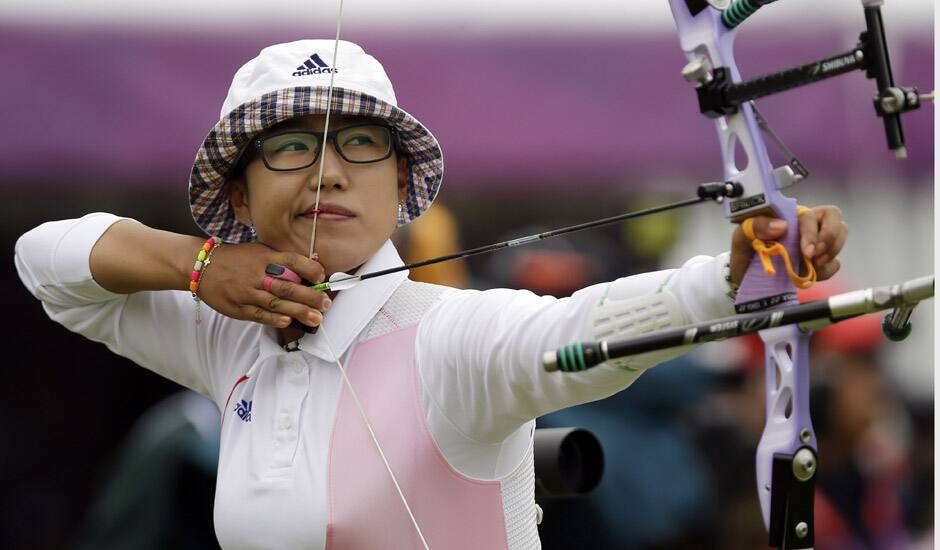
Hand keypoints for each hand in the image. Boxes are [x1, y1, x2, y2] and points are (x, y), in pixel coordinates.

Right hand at [196, 243, 330, 327]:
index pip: (291, 260)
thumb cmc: (236, 259)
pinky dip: (274, 318)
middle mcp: (257, 274)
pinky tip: (288, 321)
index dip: (309, 268)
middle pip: (287, 286)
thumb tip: (309, 273)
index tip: (322, 277)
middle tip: (325, 304)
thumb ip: (281, 261)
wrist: (201, 266)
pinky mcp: (238, 307)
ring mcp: (247, 292)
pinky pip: (258, 314)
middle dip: (310, 296)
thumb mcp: (259, 252)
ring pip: (276, 303)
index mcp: (265, 257)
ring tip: (316, 318)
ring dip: (298, 311)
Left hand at [729, 205, 847, 286]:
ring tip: (813, 266)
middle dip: (830, 239)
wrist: (743, 278)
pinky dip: (827, 271)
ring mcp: (814, 244)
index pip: (812, 214)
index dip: (813, 232)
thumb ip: (756, 226)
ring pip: (839, 239)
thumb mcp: (741, 237)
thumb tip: (782, 225)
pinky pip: (835, 263)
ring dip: (831, 253)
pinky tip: (810, 274)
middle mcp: (805, 226)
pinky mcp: (818, 262)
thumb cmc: (744, 252)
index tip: (806, 252)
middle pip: (835, 219)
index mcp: (789, 215)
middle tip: (815, 257)